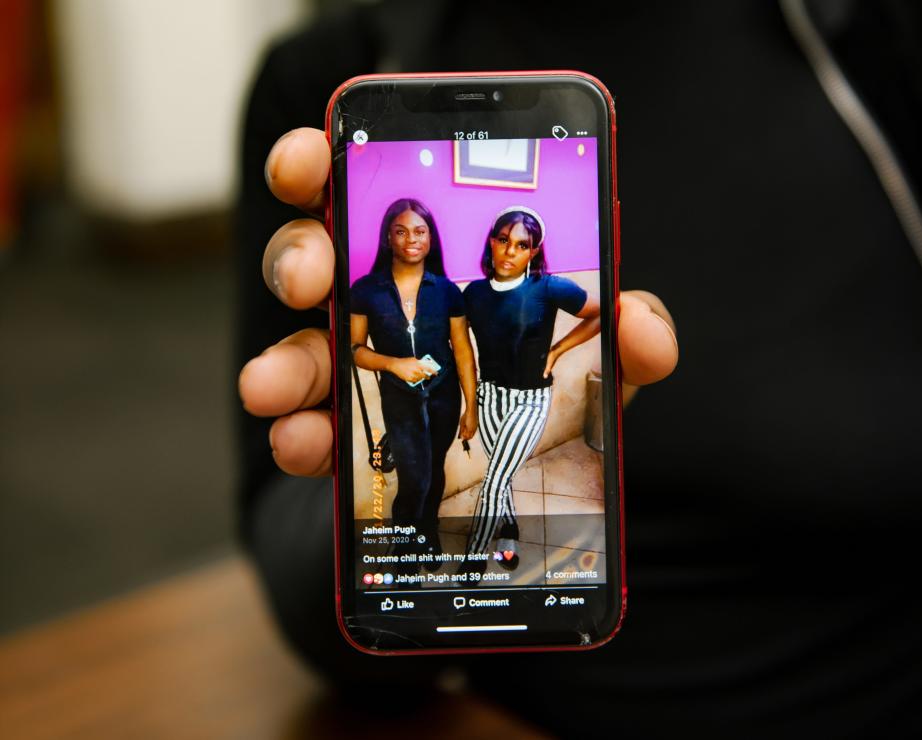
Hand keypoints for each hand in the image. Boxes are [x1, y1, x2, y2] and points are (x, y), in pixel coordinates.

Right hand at [237, 128, 678, 477]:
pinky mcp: (355, 430)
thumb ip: (634, 335)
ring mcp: (362, 367)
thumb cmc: (568, 392)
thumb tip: (633, 322)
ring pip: (300, 348)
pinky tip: (304, 443)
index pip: (368, 192)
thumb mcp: (608, 360)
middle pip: (316, 259)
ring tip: (270, 387)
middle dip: (299, 257)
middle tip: (312, 279)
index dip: (325, 163)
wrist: (539, 477)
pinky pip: (316, 426)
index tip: (308, 162)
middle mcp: (387, 301)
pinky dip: (304, 435)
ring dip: (282, 363)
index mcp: (439, 257)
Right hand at [389, 357, 436, 383]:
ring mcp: (412, 375)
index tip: (436, 373)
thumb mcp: (414, 359)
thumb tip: (428, 364)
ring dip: (421, 378)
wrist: (396, 365)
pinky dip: (416, 379)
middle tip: (429, 376)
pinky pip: (415, 381)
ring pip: (420, 379)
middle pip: (425, 375)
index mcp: (418, 364)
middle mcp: (416, 370)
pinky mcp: (409, 379)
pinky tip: (415, 377)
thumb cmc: (405, 361)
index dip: (433, 372)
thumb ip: (421, 362)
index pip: (428, 369)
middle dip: (427, 376)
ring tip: (421, 376)